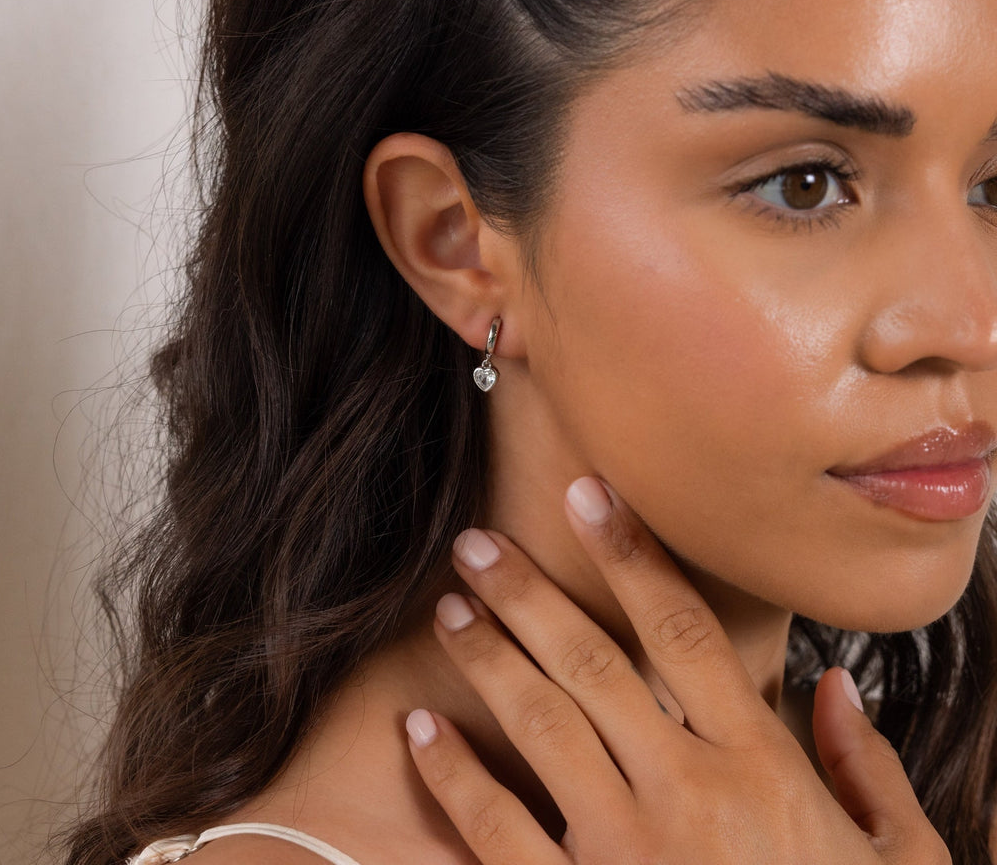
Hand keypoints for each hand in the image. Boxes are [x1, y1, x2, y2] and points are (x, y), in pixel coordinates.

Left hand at [404, 478, 950, 863]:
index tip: (589, 496)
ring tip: (450, 610)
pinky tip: (420, 730)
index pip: (684, 631)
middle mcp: (687, 796)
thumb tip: (837, 688)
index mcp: (761, 768)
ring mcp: (625, 855)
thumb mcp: (904, 864)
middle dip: (529, 595)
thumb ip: (870, 769)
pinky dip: (454, 779)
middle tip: (478, 544)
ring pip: (541, 729)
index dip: (632, 555)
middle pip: (593, 664)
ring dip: (489, 661)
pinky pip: (497, 835)